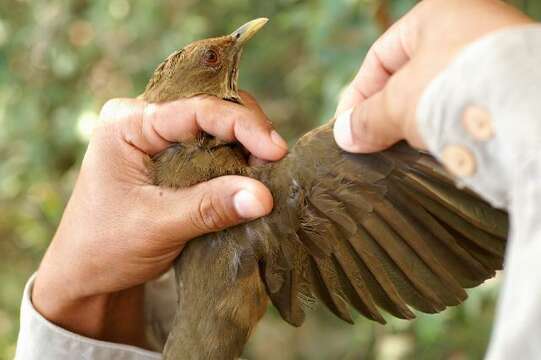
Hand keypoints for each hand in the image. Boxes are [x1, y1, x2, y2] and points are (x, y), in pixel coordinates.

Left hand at [32, 92, 287, 346]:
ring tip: (267, 173)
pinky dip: (237, 161)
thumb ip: (210, 208)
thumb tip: (265, 197)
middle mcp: (144, 119)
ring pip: (217, 127)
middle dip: (248, 133)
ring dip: (246, 148)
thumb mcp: (157, 225)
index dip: (242, 126)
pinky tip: (252, 178)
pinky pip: (213, 148)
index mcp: (127, 122)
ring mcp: (158, 136)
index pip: (196, 110)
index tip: (277, 152)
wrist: (86, 273)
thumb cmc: (107, 247)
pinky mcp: (172, 156)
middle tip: (275, 164)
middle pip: (211, 108)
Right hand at [334, 0, 531, 152]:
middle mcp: (472, 28)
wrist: (531, 110)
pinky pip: (468, 110)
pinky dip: (448, 130)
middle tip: (374, 145)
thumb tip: (345, 136)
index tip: (347, 128)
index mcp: (439, 12)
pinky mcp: (513, 90)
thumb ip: (368, 117)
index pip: (381, 55)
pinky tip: (438, 152)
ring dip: (418, 125)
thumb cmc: (457, 87)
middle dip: (388, 113)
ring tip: (404, 155)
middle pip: (412, 77)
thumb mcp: (399, 102)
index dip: (358, 93)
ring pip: (440, 96)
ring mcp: (497, 59)